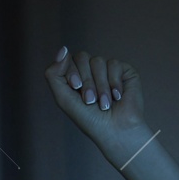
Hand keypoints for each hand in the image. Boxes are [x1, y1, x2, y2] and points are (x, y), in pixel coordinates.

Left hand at [43, 46, 149, 161]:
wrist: (115, 130)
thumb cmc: (89, 119)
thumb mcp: (63, 98)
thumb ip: (53, 74)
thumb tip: (63, 49)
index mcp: (76, 76)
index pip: (68, 59)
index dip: (72, 72)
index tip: (76, 88)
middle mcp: (91, 71)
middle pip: (83, 57)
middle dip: (86, 80)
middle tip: (90, 100)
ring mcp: (108, 70)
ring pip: (98, 61)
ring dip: (100, 85)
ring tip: (105, 104)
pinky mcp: (124, 71)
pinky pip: (114, 64)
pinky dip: (114, 83)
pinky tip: (117, 97)